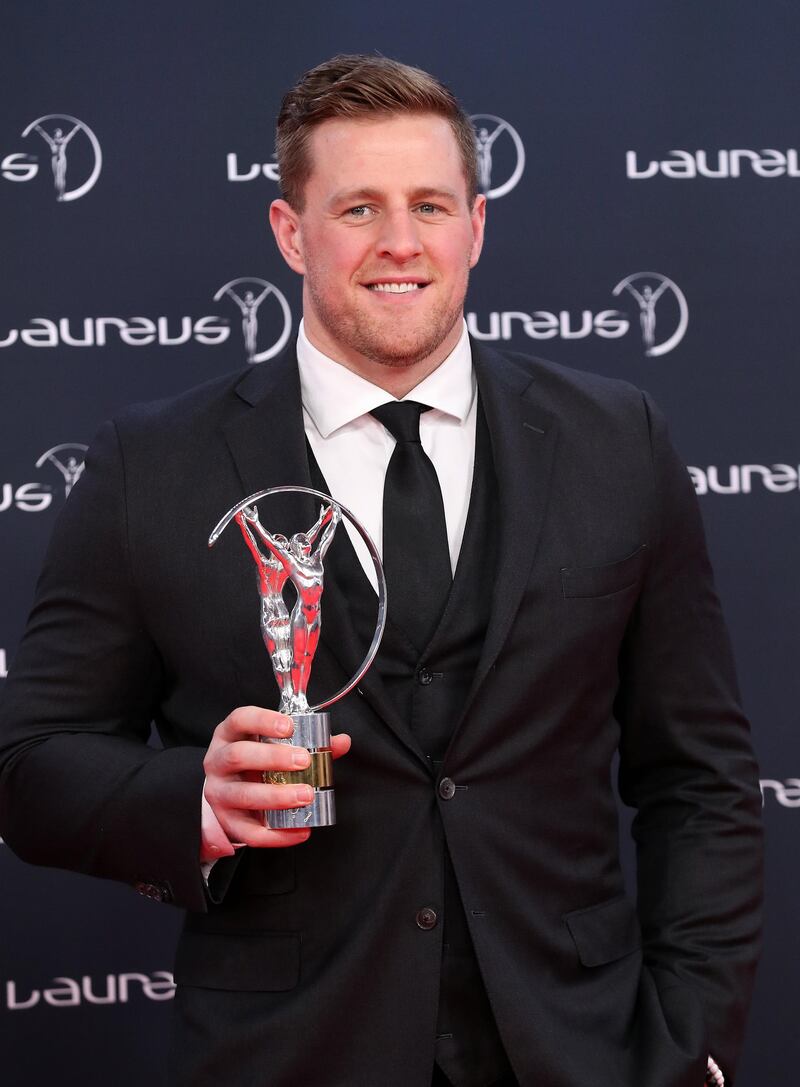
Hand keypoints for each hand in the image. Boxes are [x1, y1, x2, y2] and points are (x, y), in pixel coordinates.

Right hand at [202, 706, 349, 852]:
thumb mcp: (275, 745)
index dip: (263, 720)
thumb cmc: (256, 763)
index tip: (289, 726)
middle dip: (273, 758)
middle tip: (304, 761)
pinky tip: (300, 829)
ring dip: (277, 796)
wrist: (230, 795)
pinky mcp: (227, 822)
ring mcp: (219, 793)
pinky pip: (250, 832)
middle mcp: (219, 761)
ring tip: (306, 795)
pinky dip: (277, 835)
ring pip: (243, 794)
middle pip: (238, 755)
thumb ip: (309, 741)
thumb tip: (341, 742)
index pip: (240, 719)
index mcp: (231, 735)